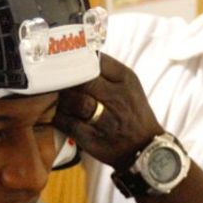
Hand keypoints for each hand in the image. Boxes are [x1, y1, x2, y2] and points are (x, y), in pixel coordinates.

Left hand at [55, 54, 164, 169]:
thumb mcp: (129, 85)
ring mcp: (105, 119)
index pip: (95, 60)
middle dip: (66, 80)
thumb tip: (78, 55)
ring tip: (61, 99)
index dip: (76, 60)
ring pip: (73, 101)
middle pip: (81, 80)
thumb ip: (106, 70)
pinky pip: (67, 123)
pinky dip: (59, 117)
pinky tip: (61, 115)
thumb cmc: (133, 113)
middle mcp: (117, 97)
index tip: (64, 60)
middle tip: (56, 80)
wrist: (146, 147)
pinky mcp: (93, 138)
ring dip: (62, 99)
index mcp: (125, 79)